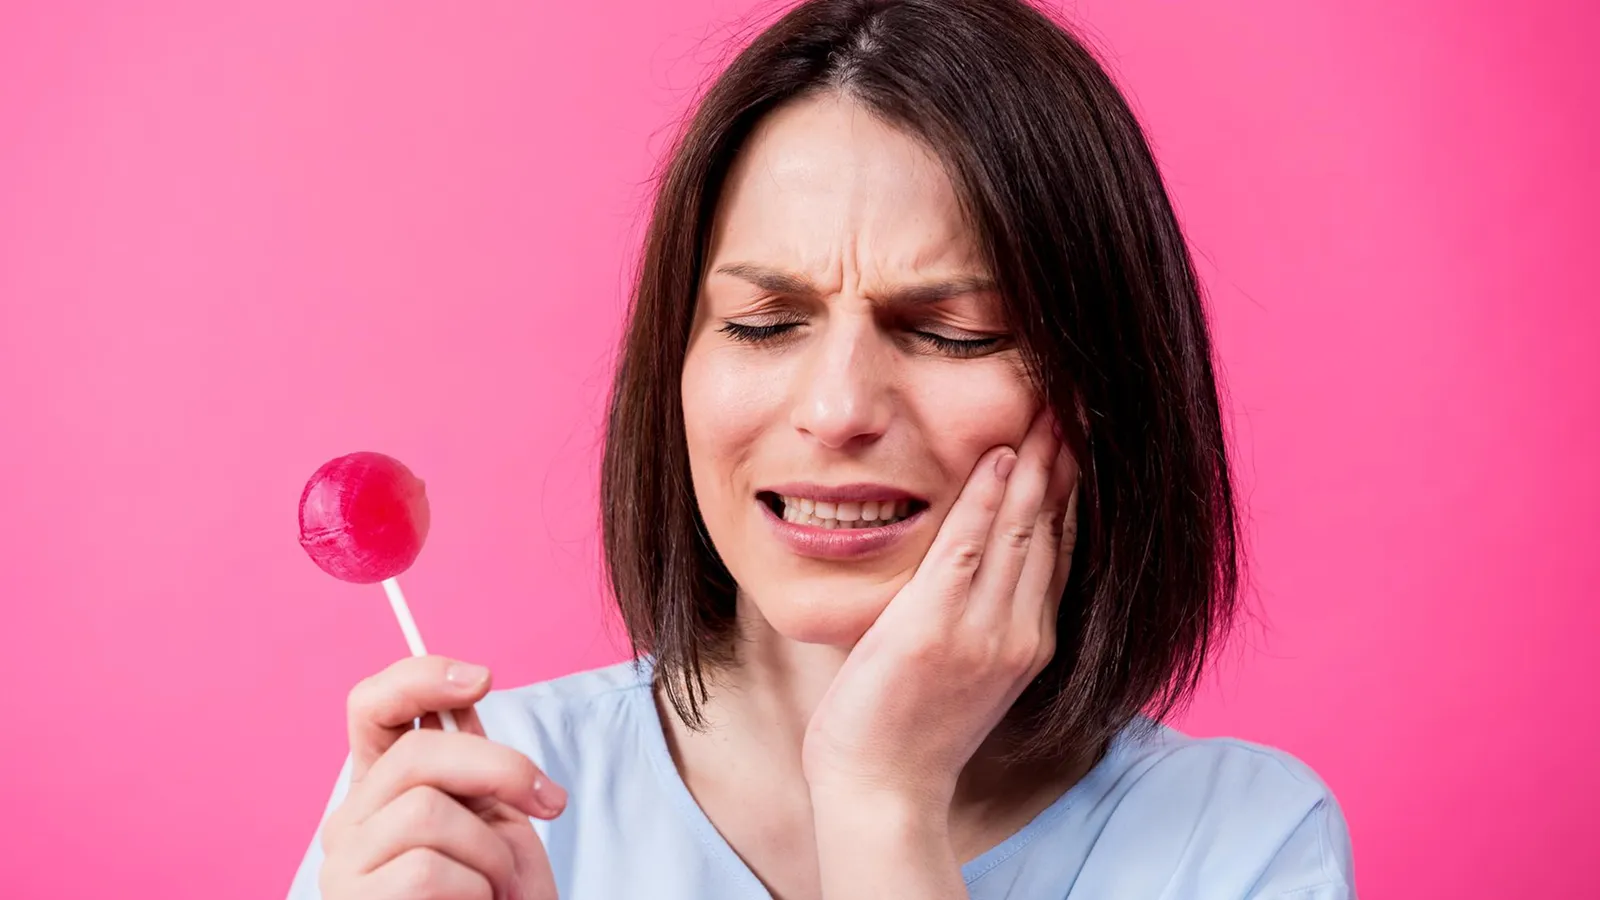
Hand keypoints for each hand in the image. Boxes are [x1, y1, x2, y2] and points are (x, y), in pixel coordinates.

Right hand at [317, 656, 563, 899]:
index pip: (370, 706)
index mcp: (382, 787)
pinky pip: (427, 871)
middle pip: (416, 754)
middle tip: (550, 803)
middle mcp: (349, 820)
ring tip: (500, 887)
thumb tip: (469, 681)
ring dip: (492, 851)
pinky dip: (477, 891)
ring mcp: (344, 866)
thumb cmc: (497, 896)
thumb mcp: (495, 814)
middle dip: (501, 770)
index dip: (418, 677)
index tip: (482, 678)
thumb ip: (473, 759)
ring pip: (427, 813)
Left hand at [801, 409, 1080, 808]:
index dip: (1071, 492)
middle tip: (1074, 405)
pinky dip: (986, 500)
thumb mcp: (961, 670)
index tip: (1077, 440)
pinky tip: (999, 458)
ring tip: (1049, 412)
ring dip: (1037, 467)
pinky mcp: (937, 628)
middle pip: (1051, 531)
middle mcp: (1020, 633)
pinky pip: (968, 547)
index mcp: (1029, 641)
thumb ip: (975, 617)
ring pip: (1020, 531)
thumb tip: (968, 567)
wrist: (884, 790)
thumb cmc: (908, 730)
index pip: (1059, 549)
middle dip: (1065, 465)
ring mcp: (983, 632)